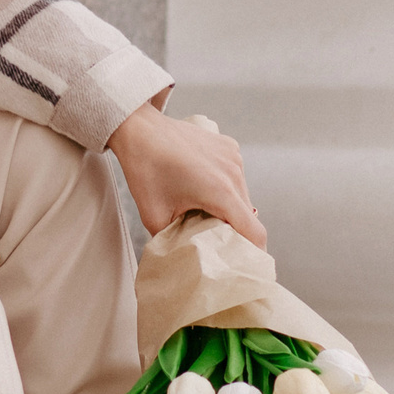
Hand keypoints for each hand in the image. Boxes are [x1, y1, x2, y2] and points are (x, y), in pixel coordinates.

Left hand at [106, 102, 266, 248]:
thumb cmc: (145, 168)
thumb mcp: (154, 216)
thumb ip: (174, 241)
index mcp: (221, 192)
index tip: (243, 264)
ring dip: (229, 207)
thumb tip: (182, 256)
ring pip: (242, 195)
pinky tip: (201, 186)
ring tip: (203, 209)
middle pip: (248, 215)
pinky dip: (224, 187)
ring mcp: (234, 157)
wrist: (139, 129)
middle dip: (234, 230)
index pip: (254, 232)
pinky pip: (235, 176)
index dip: (253, 253)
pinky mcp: (229, 147)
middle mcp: (234, 173)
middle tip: (212, 238)